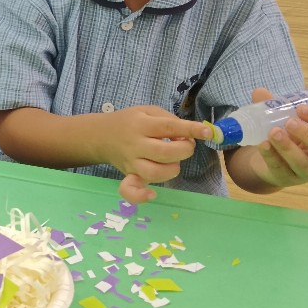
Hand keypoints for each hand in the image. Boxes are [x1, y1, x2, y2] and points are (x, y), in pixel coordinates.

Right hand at [90, 106, 212, 203]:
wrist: (100, 135)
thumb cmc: (130, 121)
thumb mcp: (148, 111)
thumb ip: (169, 120)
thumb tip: (188, 136)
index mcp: (141, 124)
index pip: (169, 127)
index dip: (191, 130)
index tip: (207, 132)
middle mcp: (135, 145)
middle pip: (164, 152)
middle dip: (184, 150)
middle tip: (186, 145)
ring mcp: (131, 162)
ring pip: (154, 173)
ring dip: (171, 169)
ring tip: (173, 161)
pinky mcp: (128, 175)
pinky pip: (130, 190)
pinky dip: (141, 196)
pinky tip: (152, 194)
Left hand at [242, 88, 307, 188]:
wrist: (271, 162)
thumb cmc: (287, 137)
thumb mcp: (283, 120)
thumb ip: (274, 107)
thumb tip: (259, 92)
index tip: (301, 108)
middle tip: (290, 122)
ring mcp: (306, 172)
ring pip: (301, 163)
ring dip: (287, 147)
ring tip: (273, 132)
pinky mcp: (287, 179)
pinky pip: (281, 169)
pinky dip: (271, 156)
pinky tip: (262, 145)